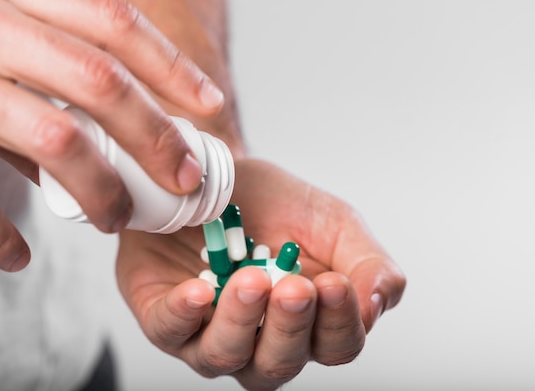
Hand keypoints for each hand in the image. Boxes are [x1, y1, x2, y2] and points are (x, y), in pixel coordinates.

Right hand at [0, 0, 223, 270]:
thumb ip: (56, 70)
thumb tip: (131, 132)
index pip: (112, 22)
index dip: (171, 65)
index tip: (210, 105)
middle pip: (99, 80)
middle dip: (155, 136)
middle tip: (183, 178)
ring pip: (54, 140)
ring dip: (100, 191)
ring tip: (115, 220)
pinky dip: (2, 237)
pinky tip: (20, 256)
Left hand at [116, 158, 405, 390]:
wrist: (219, 173)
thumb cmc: (276, 204)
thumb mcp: (333, 222)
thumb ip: (368, 263)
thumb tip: (377, 305)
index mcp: (307, 322)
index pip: (335, 346)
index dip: (339, 324)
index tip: (335, 283)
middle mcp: (257, 339)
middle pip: (278, 364)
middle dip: (289, 328)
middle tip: (295, 286)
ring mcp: (206, 331)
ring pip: (223, 356)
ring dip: (241, 323)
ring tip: (252, 281)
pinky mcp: (162, 313)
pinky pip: (169, 329)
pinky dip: (185, 313)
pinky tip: (201, 289)